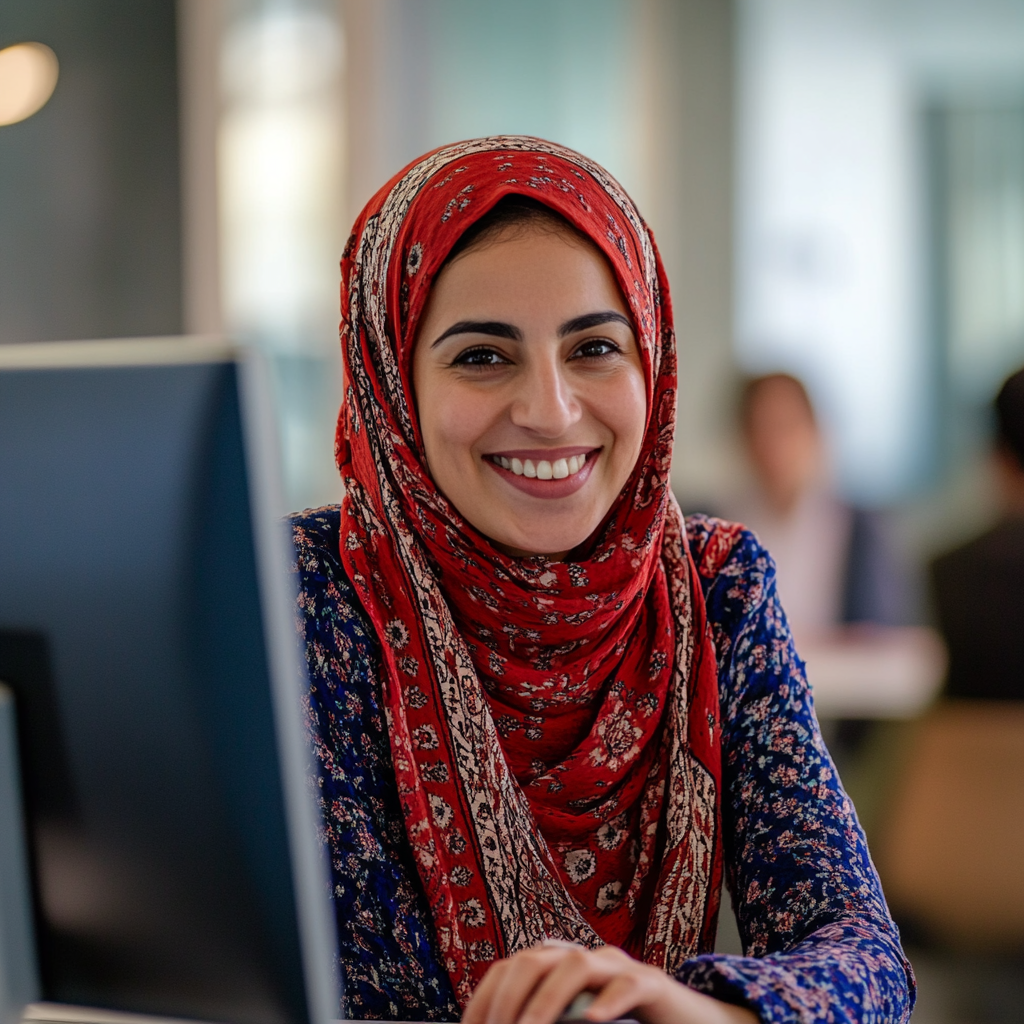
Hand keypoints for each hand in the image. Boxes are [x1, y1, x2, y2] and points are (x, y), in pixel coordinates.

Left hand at [462, 941, 757, 1023]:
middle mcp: (582, 958)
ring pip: (575, 964)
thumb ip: (545, 1021)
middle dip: (508, 998)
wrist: (685, 1019)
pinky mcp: (651, 983)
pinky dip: (608, 999)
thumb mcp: (574, 1023)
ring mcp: (617, 966)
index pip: (509, 969)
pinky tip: (593, 1019)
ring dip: (547, 999)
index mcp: (557, 965)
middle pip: (534, 959)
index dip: (485, 998)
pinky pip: (628, 983)